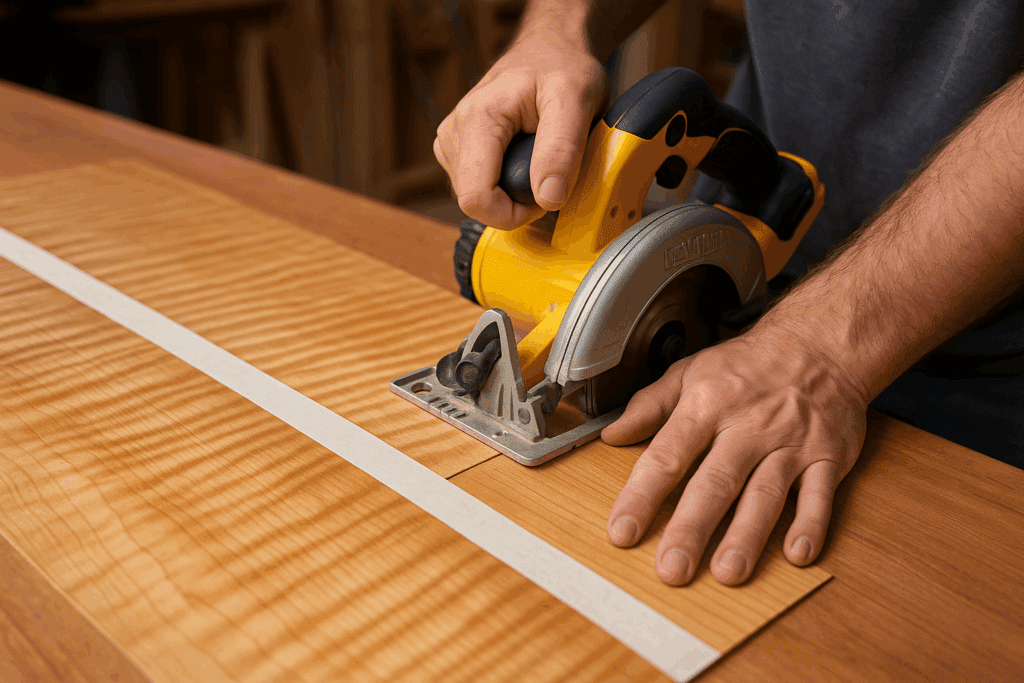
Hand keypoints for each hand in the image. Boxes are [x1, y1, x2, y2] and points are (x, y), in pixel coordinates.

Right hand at [433, 28, 606, 228]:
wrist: (550, 48)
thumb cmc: (561, 66)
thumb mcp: (575, 101)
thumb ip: (561, 151)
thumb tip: (548, 198)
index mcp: (476, 120)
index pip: (476, 199)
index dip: (512, 213)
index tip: (545, 198)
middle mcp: (454, 132)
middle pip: (476, 202)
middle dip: (515, 204)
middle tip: (548, 174)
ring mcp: (453, 143)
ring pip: (476, 199)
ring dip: (511, 194)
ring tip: (536, 159)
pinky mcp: (459, 151)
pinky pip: (479, 188)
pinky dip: (505, 184)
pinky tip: (522, 159)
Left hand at [602, 324, 867, 585]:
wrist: (819, 343)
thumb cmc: (748, 363)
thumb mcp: (690, 371)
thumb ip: (649, 406)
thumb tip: (611, 435)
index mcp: (707, 405)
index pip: (668, 456)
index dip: (642, 495)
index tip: (623, 531)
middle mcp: (747, 426)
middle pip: (715, 483)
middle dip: (692, 528)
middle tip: (672, 568)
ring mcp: (790, 443)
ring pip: (765, 494)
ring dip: (747, 536)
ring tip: (727, 572)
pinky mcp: (827, 456)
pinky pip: (819, 494)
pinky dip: (810, 524)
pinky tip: (797, 554)